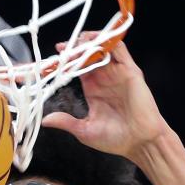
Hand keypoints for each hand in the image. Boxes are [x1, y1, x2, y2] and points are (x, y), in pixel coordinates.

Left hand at [40, 38, 168, 162]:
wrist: (139, 143)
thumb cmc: (116, 139)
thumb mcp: (85, 131)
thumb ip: (66, 122)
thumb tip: (45, 120)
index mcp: (94, 89)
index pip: (78, 67)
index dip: (66, 61)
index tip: (53, 58)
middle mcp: (105, 78)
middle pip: (88, 54)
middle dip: (75, 48)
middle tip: (62, 49)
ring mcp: (118, 72)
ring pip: (102, 47)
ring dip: (89, 41)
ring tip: (76, 43)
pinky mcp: (130, 70)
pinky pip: (119, 49)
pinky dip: (107, 41)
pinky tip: (95, 41)